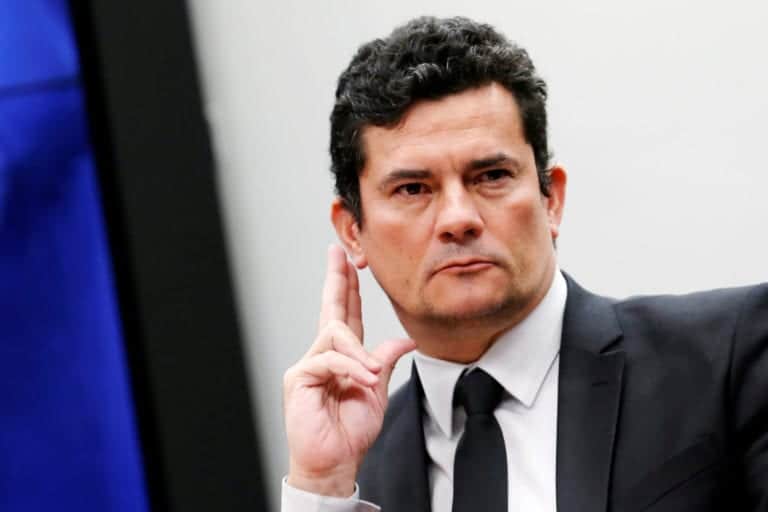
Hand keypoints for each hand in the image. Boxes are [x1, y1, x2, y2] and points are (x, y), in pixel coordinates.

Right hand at [283, 245, 415, 496]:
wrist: (336, 462)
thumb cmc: (351, 431)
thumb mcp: (377, 392)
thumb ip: (386, 362)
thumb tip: (406, 340)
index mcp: (343, 357)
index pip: (346, 315)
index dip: (349, 288)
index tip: (349, 263)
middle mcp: (323, 355)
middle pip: (331, 309)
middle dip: (336, 279)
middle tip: (338, 252)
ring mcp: (309, 364)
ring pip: (336, 335)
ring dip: (360, 354)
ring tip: (372, 376)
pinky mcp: (299, 377)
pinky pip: (329, 359)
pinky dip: (351, 369)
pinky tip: (364, 381)